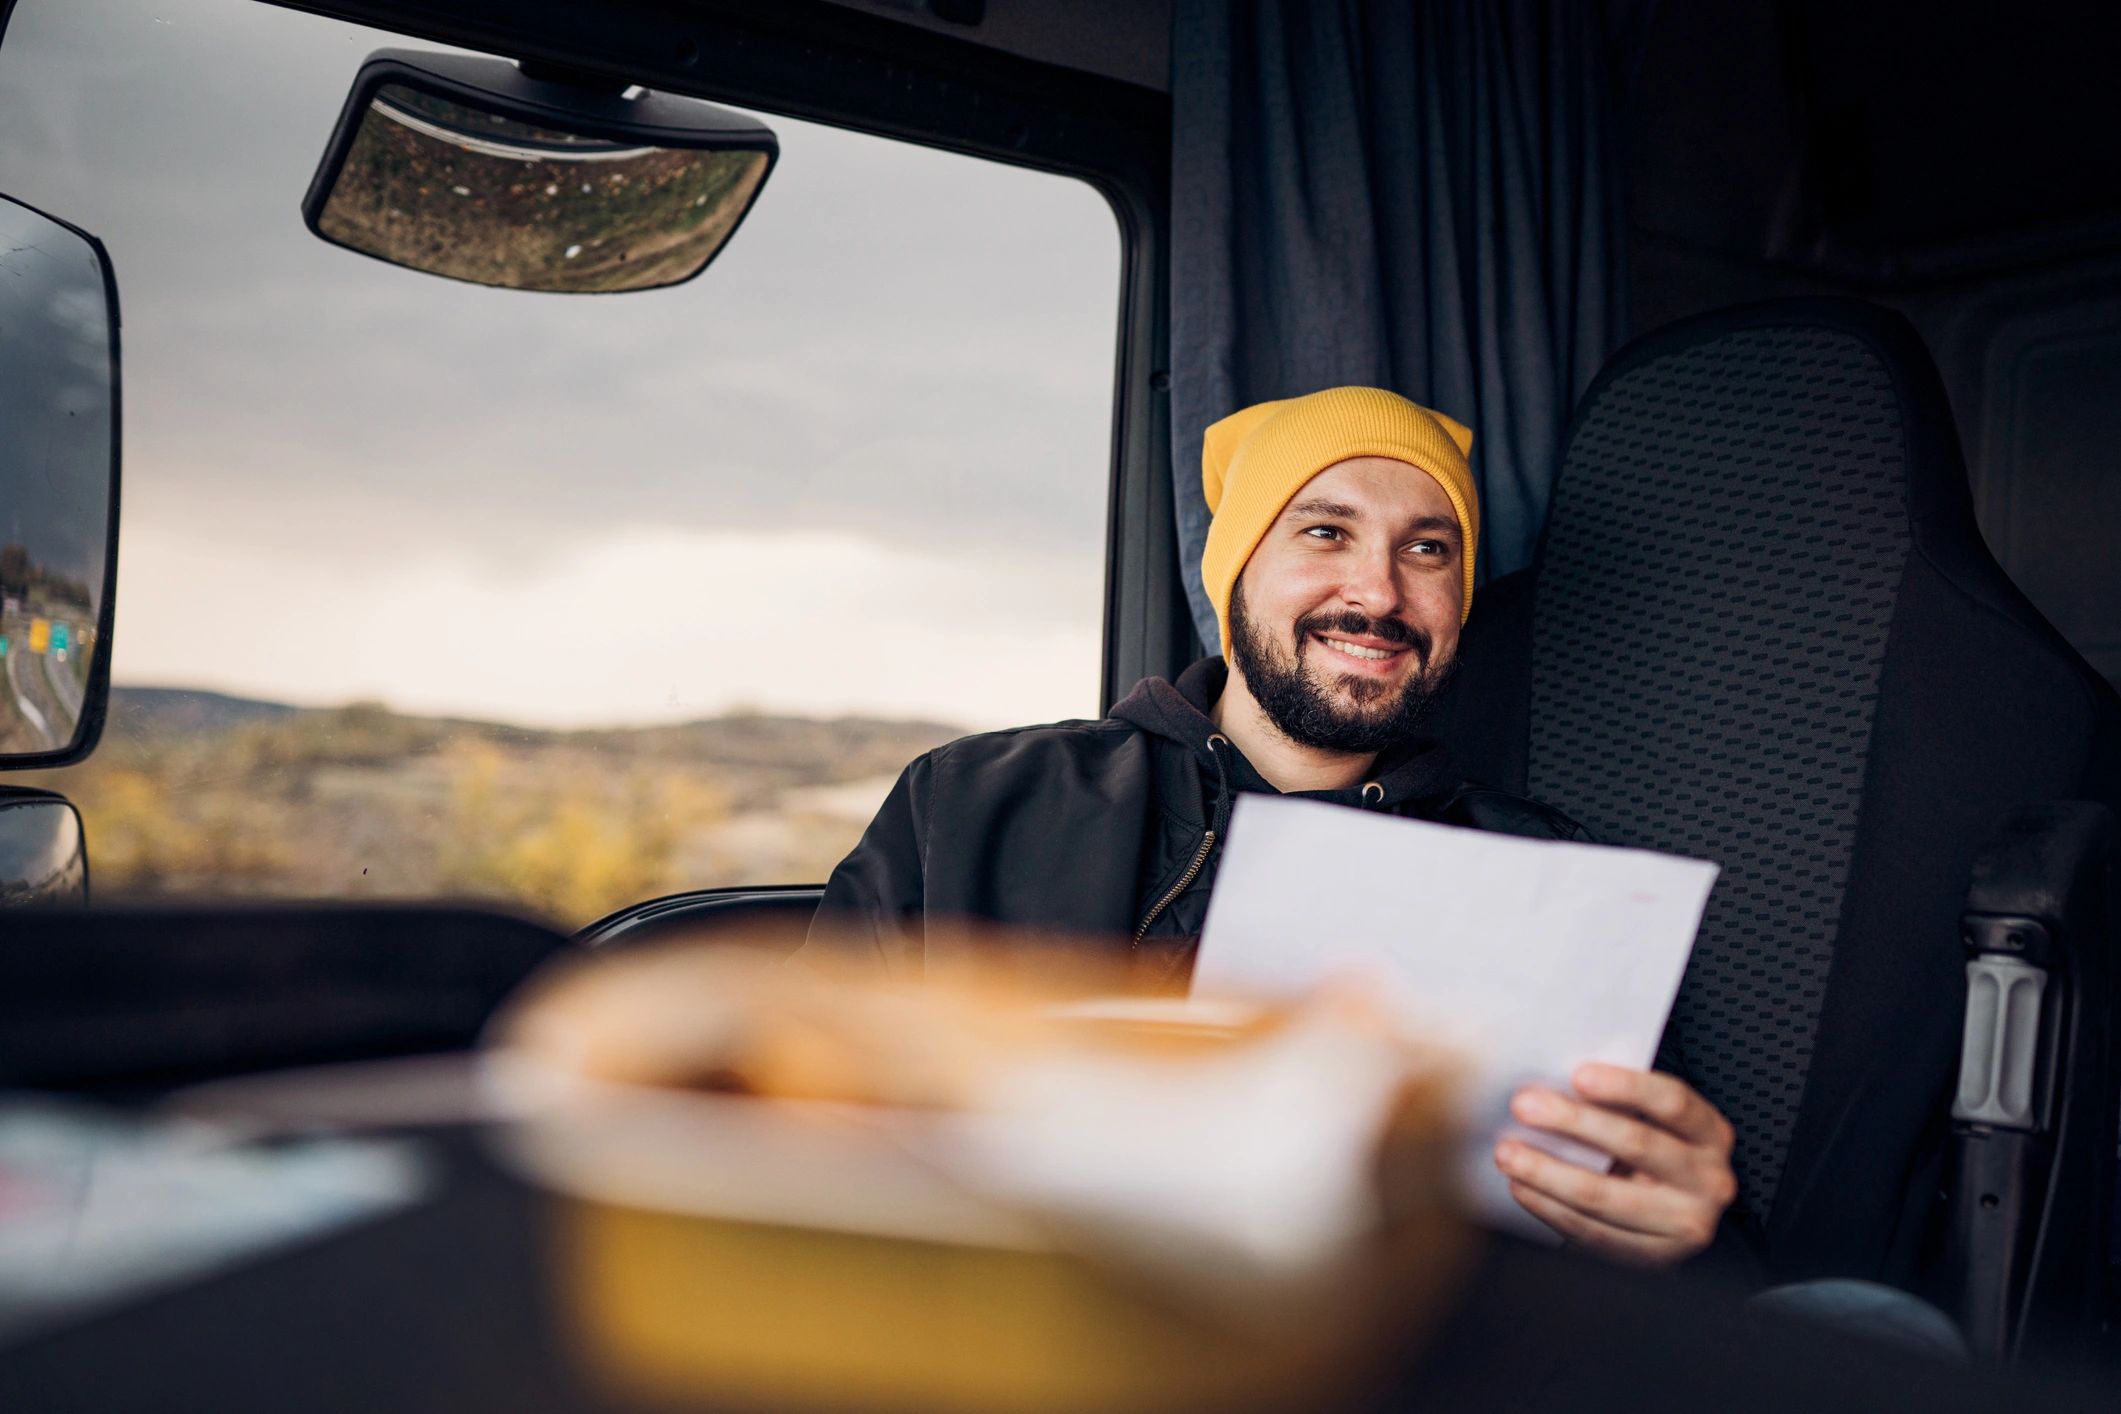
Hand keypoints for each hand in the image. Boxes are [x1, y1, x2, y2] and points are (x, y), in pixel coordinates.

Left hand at [1492, 1062, 1736, 1265]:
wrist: (1675, 1215)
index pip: (1673, 1102)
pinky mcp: (1654, 1258)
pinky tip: (1522, 1188)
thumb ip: (1619, 1101)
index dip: (1626, 1086)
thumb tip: (1552, 1080)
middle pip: (1637, 1144)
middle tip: (1523, 1105)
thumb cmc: (1650, 1150)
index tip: (1577, 1075)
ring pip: (1606, 1195)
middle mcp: (1710, 1180)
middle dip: (1573, 1122)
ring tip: (1508, 1152)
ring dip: (1548, 1172)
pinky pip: (1593, 1234)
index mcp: (1711, 1134)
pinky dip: (1550, 1209)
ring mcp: (1685, 1225)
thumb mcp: (1653, 1122)